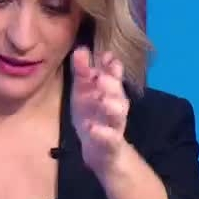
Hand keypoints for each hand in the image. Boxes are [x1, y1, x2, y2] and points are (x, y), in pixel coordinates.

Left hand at [70, 46, 129, 175]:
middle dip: (111, 83)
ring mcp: (114, 124)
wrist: (100, 150)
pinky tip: (93, 128)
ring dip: (111, 106)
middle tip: (101, 77)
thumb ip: (83, 71)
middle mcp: (115, 104)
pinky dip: (102, 133)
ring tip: (102, 100)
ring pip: (118, 114)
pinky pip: (109, 138)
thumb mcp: (84, 92)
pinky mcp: (111, 143)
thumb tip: (81, 48)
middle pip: (117, 92)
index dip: (110, 66)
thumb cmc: (91, 114)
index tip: (105, 56)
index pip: (113, 74)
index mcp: (109, 90)